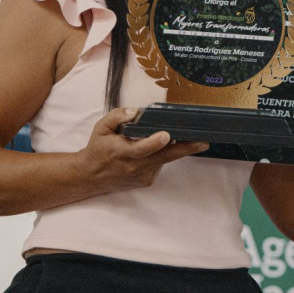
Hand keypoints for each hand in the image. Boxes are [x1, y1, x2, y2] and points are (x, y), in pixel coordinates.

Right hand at [74, 108, 208, 193]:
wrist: (90, 177)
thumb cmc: (98, 148)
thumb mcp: (101, 128)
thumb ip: (117, 117)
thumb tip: (135, 112)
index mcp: (121, 152)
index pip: (140, 149)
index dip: (154, 142)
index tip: (167, 135)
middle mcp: (133, 166)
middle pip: (163, 157)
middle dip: (185, 148)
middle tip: (203, 141)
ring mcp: (142, 175)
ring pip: (165, 159)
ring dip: (174, 147)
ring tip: (182, 134)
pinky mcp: (147, 180)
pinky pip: (161, 164)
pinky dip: (164, 154)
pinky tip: (160, 146)